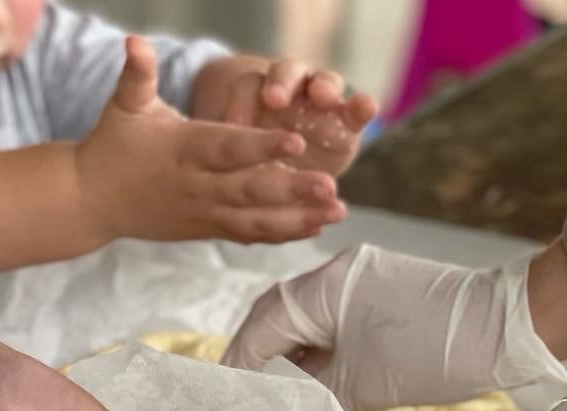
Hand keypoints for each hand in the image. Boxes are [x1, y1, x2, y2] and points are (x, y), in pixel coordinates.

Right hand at [75, 36, 345, 246]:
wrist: (90, 201)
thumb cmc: (111, 145)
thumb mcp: (123, 106)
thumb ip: (137, 74)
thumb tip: (133, 40)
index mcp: (184, 149)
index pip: (227, 148)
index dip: (260, 148)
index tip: (295, 142)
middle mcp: (197, 185)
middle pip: (249, 189)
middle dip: (291, 190)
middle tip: (330, 186)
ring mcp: (203, 211)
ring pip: (254, 219)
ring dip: (297, 218)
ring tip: (336, 212)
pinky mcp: (206, 228)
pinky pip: (247, 232)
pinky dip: (280, 232)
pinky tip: (314, 228)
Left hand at [193, 53, 377, 175]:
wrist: (284, 179)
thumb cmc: (248, 164)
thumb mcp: (228, 155)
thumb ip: (221, 148)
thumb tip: (199, 143)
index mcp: (254, 98)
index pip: (249, 85)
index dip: (243, 99)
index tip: (234, 119)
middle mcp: (289, 94)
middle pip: (287, 75)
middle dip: (282, 83)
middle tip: (275, 98)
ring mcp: (321, 106)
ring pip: (323, 82)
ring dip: (324, 86)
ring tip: (324, 96)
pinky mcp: (347, 124)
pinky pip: (357, 108)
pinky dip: (363, 105)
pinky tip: (367, 107)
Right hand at [222, 245, 566, 410]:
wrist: (510, 327)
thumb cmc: (433, 353)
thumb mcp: (358, 383)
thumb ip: (306, 390)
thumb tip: (275, 400)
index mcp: (321, 287)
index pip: (259, 328)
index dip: (240, 368)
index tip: (228, 401)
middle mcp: (333, 271)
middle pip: (273, 315)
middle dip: (257, 357)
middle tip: (246, 398)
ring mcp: (356, 274)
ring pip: (301, 315)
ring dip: (286, 352)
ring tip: (278, 392)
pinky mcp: (376, 285)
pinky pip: (328, 313)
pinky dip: (315, 343)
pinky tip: (312, 374)